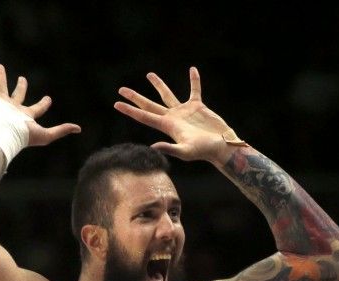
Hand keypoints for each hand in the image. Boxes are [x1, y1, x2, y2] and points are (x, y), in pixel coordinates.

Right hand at [0, 58, 80, 145]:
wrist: (6, 135)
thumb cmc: (25, 136)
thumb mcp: (48, 134)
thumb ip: (62, 130)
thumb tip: (79, 129)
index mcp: (26, 117)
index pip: (37, 108)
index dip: (44, 103)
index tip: (49, 99)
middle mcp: (13, 109)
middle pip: (17, 95)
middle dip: (20, 87)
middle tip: (23, 79)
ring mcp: (2, 103)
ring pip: (2, 86)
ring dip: (1, 76)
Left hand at [114, 67, 242, 161]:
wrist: (222, 146)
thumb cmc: (204, 151)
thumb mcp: (186, 151)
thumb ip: (169, 148)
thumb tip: (153, 146)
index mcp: (167, 126)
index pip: (144, 116)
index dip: (130, 110)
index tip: (117, 104)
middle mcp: (173, 117)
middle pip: (150, 105)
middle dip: (135, 98)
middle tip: (121, 89)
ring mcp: (184, 111)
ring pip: (168, 95)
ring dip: (159, 85)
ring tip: (149, 74)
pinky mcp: (198, 107)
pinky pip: (195, 90)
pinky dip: (194, 81)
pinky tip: (193, 70)